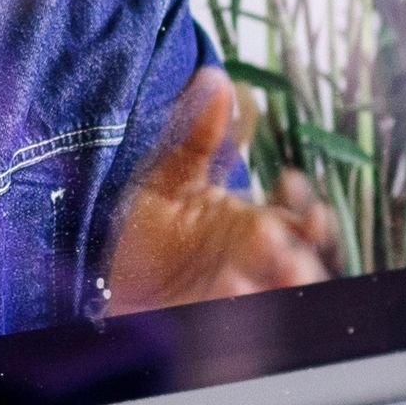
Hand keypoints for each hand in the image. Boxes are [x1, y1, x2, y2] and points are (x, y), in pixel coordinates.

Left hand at [100, 73, 339, 311]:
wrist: (101, 286)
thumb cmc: (142, 233)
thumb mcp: (165, 180)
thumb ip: (195, 137)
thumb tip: (218, 78)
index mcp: (251, 224)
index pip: (297, 214)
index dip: (303, 201)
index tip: (290, 181)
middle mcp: (255, 262)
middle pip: (304, 256)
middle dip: (302, 248)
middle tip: (282, 238)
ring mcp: (244, 295)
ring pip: (289, 291)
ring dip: (285, 280)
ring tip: (265, 268)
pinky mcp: (224, 326)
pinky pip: (254, 322)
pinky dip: (249, 307)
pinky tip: (231, 288)